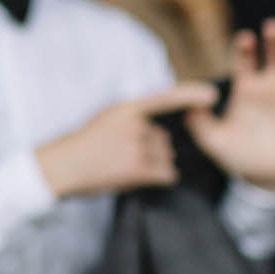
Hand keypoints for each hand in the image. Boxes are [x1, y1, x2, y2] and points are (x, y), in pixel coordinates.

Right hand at [35, 81, 217, 198]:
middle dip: (152, 150)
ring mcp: (137, 147)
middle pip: (164, 139)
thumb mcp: (105, 120)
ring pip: (166, 157)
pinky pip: (167, 174)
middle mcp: (135, 125)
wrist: (62, 166)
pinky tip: (138, 178)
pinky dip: (160, 178)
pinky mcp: (139, 169)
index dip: (190, 95)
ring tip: (124, 167)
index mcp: (125, 109)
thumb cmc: (81, 145)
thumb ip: (131, 120)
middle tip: (123, 156)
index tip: (212, 95)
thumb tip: (159, 132)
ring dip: (153, 165)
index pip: (165, 98)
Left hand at [186, 19, 274, 190]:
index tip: (245, 37)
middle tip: (273, 27)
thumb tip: (186, 108)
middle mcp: (269, 86)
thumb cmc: (240, 158)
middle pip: (272, 54)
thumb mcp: (215, 142)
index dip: (245, 47)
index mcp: (246, 88)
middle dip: (273, 39)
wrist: (269, 180)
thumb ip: (199, 123)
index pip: (244, 60)